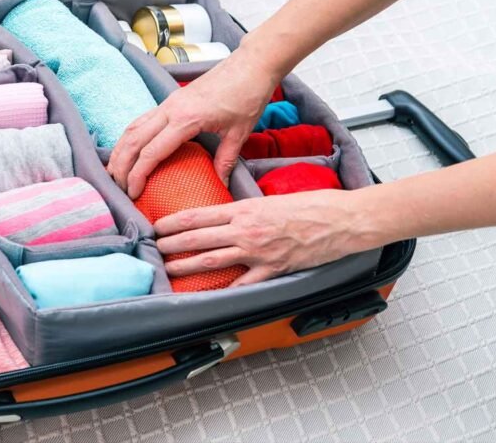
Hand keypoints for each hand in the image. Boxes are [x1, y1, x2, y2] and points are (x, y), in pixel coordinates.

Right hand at [108, 50, 278, 198]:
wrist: (251, 64)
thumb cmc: (247, 94)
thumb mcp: (239, 133)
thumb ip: (226, 160)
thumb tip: (220, 184)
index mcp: (186, 119)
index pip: (151, 152)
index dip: (138, 175)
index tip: (134, 193)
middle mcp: (170, 110)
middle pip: (133, 141)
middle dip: (122, 166)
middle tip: (120, 189)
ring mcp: (168, 103)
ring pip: (133, 128)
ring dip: (120, 151)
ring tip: (115, 173)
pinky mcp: (171, 100)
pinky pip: (142, 120)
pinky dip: (130, 137)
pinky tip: (129, 150)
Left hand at [154, 189, 380, 284]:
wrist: (340, 219)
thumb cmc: (310, 206)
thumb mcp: (271, 200)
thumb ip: (245, 209)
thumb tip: (224, 215)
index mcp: (245, 209)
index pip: (199, 215)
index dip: (173, 221)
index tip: (158, 225)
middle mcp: (246, 230)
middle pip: (198, 238)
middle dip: (171, 243)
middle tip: (155, 248)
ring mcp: (258, 252)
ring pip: (212, 260)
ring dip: (186, 265)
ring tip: (170, 269)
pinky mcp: (272, 270)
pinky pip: (243, 284)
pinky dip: (226, 290)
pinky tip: (209, 296)